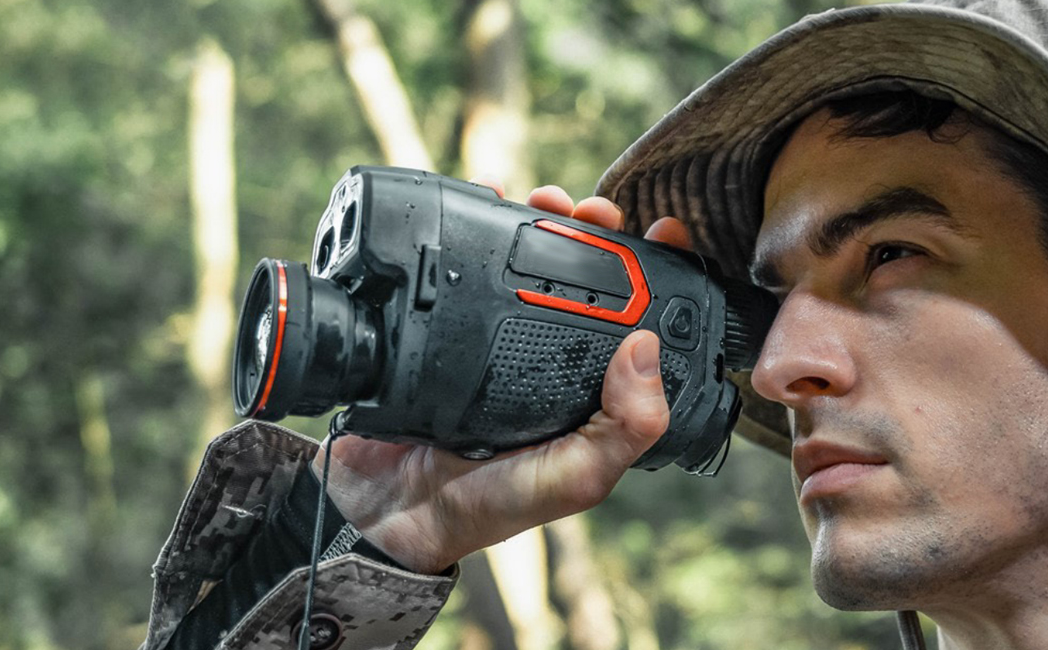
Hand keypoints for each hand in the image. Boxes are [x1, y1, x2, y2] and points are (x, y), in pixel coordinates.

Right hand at [315, 179, 695, 573]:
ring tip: (542, 199)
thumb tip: (647, 347)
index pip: (639, 320)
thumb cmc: (485, 506)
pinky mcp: (447, 328)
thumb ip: (624, 430)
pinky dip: (477, 225)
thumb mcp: (574, 479)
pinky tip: (485, 197)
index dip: (658, 273)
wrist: (384, 508)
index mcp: (592, 393)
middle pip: (587, 277)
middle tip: (594, 210)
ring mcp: (496, 341)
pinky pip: (468, 265)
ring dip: (543, 220)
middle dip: (597, 233)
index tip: (664, 231)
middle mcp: (550, 361)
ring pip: (530, 262)